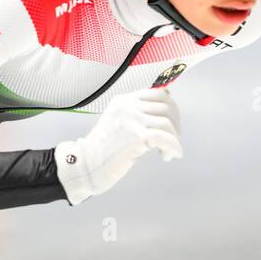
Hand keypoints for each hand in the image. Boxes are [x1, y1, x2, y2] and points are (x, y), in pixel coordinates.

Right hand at [54, 89, 181, 204]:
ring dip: (174, 139)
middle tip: (170, 141)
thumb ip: (137, 112)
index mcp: (123, 100)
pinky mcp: (136, 136)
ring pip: (168, 123)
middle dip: (175, 126)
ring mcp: (132, 119)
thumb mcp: (118, 121)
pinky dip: (173, 147)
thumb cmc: (102, 149)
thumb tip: (167, 97)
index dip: (171, 110)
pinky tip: (169, 156)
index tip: (171, 126)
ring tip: (166, 152)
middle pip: (167, 108)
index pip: (158, 94)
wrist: (85, 165)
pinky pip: (166, 138)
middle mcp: (128, 106)